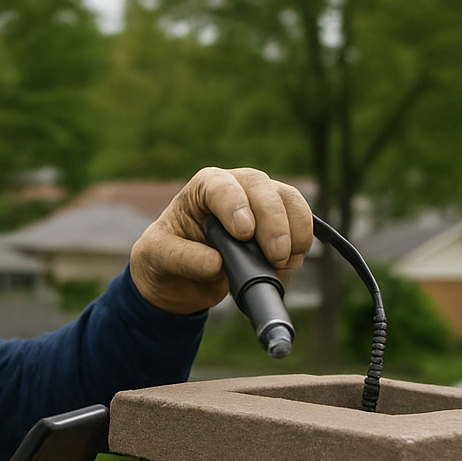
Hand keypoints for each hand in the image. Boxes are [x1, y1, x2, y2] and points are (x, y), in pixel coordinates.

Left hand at [129, 167, 313, 313]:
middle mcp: (236, 187)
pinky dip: (302, 241)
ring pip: (288, 200)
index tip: (244, 233)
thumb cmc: (166, 255)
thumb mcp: (159, 257)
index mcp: (203, 189)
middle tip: (275, 256)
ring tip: (285, 262)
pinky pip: (300, 220)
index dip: (236, 205)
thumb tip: (216, 264)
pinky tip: (292, 263)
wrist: (182, 273)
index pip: (221, 186)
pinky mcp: (279, 220)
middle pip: (262, 189)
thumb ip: (182, 258)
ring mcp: (260, 201)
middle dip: (273, 222)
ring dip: (294, 230)